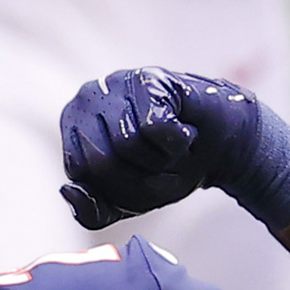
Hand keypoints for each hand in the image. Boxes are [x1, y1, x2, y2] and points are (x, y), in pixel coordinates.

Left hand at [57, 68, 262, 229]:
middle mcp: (87, 99)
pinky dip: (177, 142)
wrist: (223, 146)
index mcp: (73, 129)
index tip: (143, 177)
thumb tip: (67, 191)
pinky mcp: (148, 78)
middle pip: (102, 162)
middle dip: (141, 179)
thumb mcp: (127, 202)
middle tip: (164, 165)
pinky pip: (154, 128)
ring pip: (127, 144)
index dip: (118, 189)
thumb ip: (91, 211)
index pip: (81, 175)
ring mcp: (116, 83)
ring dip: (162, 160)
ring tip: (173, 147)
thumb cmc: (170, 169)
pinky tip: (185, 130)